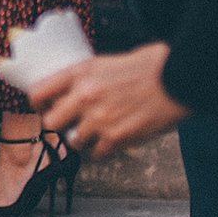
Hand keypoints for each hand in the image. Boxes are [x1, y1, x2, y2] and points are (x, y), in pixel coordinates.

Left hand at [34, 42, 187, 156]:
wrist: (179, 78)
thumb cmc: (150, 65)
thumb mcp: (108, 62)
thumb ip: (87, 77)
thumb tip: (73, 91)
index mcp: (79, 73)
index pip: (38, 93)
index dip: (39, 104)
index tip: (45, 108)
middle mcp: (84, 96)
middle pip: (51, 123)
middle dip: (60, 125)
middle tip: (72, 123)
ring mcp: (100, 119)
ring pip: (74, 142)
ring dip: (84, 140)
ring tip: (97, 132)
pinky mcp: (118, 137)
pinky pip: (97, 154)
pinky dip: (103, 151)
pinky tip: (112, 141)